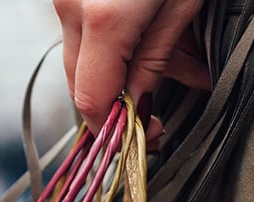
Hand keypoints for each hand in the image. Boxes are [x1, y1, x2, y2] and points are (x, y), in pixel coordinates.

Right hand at [53, 0, 207, 142]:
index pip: (92, 98)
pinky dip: (116, 43)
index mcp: (103, 16)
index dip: (115, 128)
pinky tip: (156, 43)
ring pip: (82, 56)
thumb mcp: (182, 2)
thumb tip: (138, 103)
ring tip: (180, 70)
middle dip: (117, 105)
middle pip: (79, 82)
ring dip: (122, 73)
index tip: (145, 137)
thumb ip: (155, 57)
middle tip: (154, 117)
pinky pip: (86, 29)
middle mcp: (71, 6)